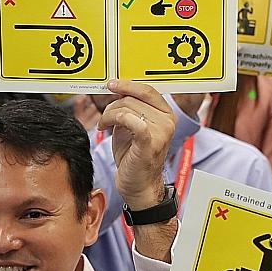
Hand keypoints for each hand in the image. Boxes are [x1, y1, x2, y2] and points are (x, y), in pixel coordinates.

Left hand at [97, 79, 176, 211]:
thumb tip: (116, 90)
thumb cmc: (135, 156)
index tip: (111, 85)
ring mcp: (161, 132)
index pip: (147, 90)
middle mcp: (167, 121)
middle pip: (133, 99)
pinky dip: (115, 121)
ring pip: (126, 109)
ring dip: (108, 116)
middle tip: (104, 119)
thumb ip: (129, 108)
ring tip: (104, 126)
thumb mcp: (132, 126)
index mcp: (167, 114)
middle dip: (112, 106)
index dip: (127, 85)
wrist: (139, 185)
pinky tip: (107, 129)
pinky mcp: (150, 143)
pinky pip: (131, 121)